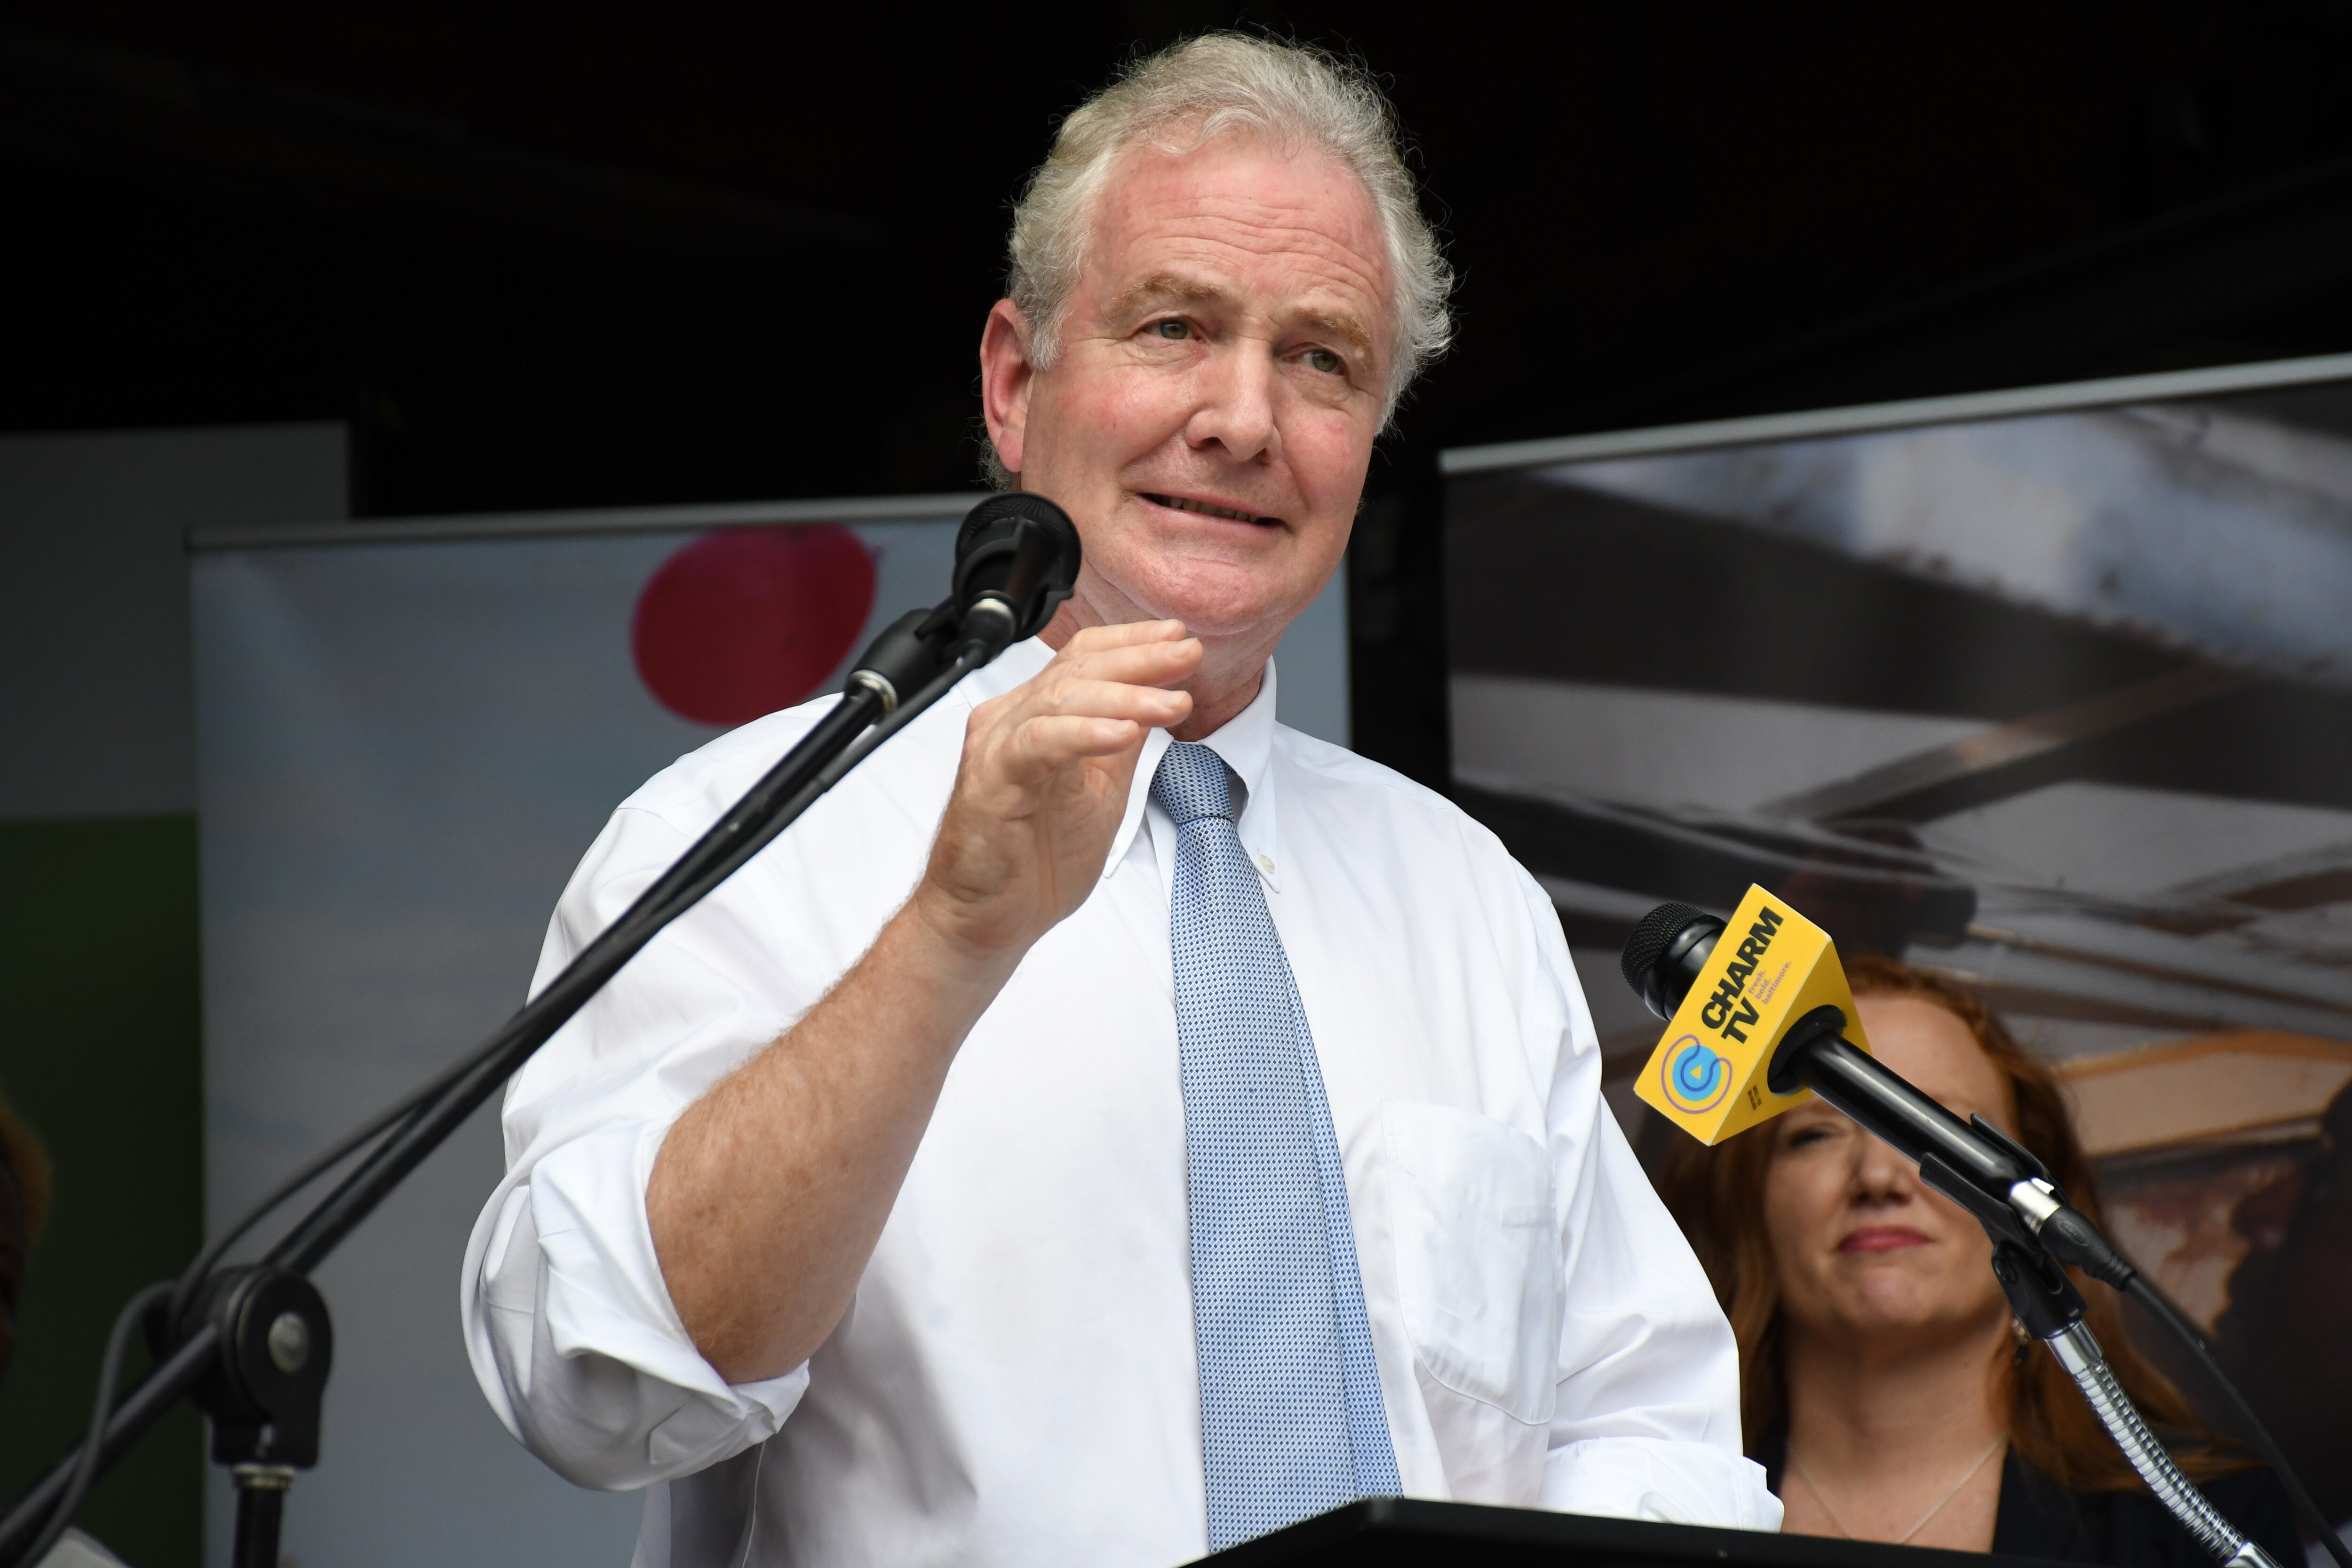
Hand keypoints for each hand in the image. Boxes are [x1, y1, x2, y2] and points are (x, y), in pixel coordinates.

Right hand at [913, 620, 1198, 967]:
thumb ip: (1121, 742)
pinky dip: (1085, 734)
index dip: (1132, 643)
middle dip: (1139, 658)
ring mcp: (998, 746)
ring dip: (1125, 696)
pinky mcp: (991, 780)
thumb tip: (1159, 698)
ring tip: (1173, 701)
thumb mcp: (1101, 790)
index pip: (1084, 659)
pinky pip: (1040, 743)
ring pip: (1062, 699)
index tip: (1180, 638)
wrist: (989, 919)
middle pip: (1077, 668)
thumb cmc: (1034, 859)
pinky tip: (1125, 733)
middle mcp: (1012, 721)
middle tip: (1187, 653)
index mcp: (1037, 717)